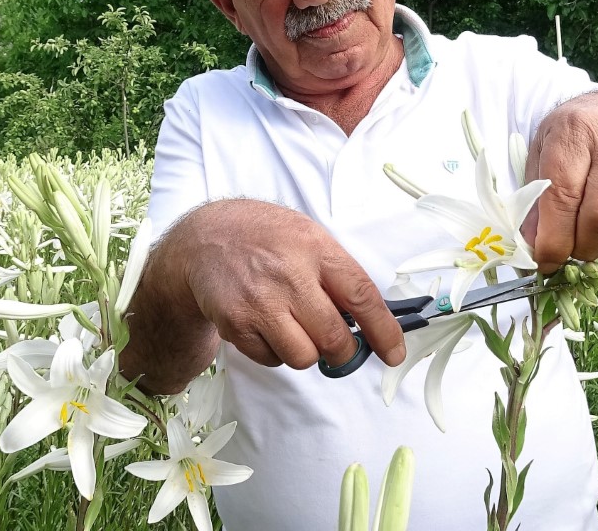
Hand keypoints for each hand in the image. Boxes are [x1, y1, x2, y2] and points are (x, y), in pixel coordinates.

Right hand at [180, 201, 405, 369]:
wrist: (203, 240)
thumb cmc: (265, 238)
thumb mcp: (307, 237)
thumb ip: (337, 274)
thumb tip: (371, 322)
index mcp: (315, 248)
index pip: (361, 296)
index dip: (384, 331)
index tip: (393, 353)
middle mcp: (289, 275)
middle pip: (334, 338)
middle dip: (343, 351)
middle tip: (339, 345)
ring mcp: (260, 302)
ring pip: (304, 357)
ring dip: (307, 351)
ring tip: (293, 326)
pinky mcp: (236, 324)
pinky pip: (272, 360)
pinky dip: (276, 351)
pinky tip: (266, 324)